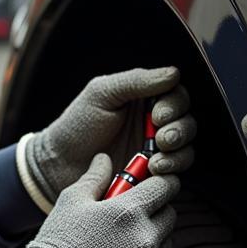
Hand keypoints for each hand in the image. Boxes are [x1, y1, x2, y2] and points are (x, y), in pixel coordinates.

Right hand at [18, 154, 178, 247]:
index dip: (159, 183)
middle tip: (130, 215)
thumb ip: (95, 177)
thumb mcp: (71, 202)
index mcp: (130, 211)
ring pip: (165, 244)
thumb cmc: (58, 244)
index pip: (166, 186)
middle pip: (170, 215)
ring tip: (119, 245)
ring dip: (151, 239)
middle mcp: (147, 239)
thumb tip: (105, 159)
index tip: (152, 185)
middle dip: (155, 210)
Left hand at [23, 66, 194, 206]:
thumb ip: (136, 81)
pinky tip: (153, 170)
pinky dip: (171, 171)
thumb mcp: (102, 93)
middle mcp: (152, 123)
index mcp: (142, 98)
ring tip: (156, 159)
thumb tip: (172, 73)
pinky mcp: (151, 174)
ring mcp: (153, 150)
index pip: (176, 96)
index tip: (158, 116)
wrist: (60, 163)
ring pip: (185, 148)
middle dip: (179, 130)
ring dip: (177, 153)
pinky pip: (175, 172)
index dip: (174, 105)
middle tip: (162, 138)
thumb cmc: (77, 125)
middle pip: (186, 122)